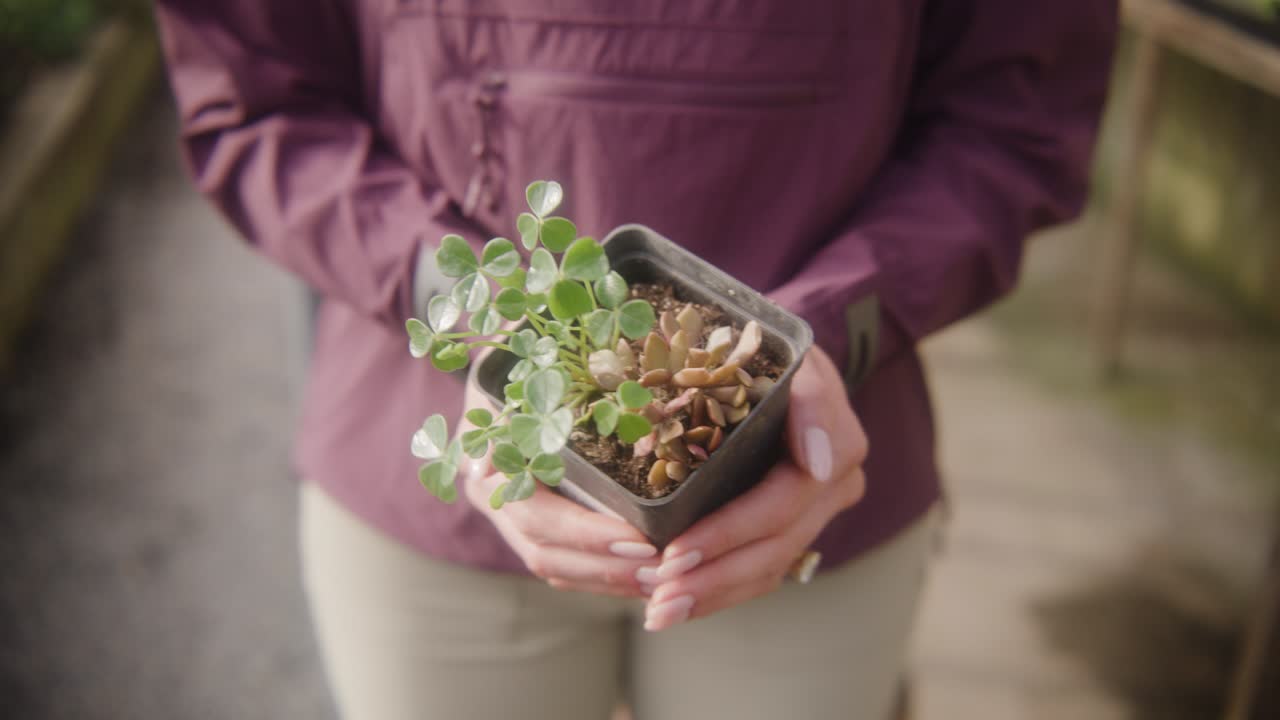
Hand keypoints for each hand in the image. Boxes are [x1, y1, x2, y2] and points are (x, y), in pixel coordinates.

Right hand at [461, 378, 659, 597]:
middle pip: (545, 554)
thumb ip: (506, 408)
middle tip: (659, 567)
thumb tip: (485, 465)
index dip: (585, 533)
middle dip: (604, 566)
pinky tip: (642, 578)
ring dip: (608, 580)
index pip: (535, 516)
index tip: (637, 539)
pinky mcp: (532, 528)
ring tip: (660, 580)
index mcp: (486, 468)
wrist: (500, 372)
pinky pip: (564, 568)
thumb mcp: (511, 376)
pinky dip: (602, 577)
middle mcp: (494, 502)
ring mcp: (510, 520)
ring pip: (555, 569)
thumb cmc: (515, 367)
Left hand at [640, 345, 867, 629]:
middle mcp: (835, 486)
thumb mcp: (795, 353)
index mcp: (839, 446)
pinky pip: (762, 569)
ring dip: (713, 595)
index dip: (728, 532)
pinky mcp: (793, 524)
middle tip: (658, 595)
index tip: (675, 551)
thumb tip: (816, 464)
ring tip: (660, 613)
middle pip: (774, 547)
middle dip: (713, 576)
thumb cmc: (778, 348)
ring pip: (769, 568)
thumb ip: (812, 401)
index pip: (781, 504)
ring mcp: (817, 510)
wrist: (786, 358)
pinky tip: (678, 606)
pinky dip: (721, 590)